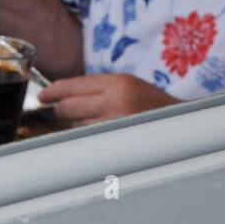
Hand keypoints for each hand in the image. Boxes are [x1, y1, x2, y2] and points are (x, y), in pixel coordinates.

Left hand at [37, 73, 177, 125]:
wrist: (182, 125)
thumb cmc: (152, 105)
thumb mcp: (128, 85)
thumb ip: (97, 88)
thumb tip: (62, 95)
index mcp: (117, 82)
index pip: (71, 86)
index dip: (52, 92)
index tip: (42, 96)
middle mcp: (115, 101)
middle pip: (67, 107)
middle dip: (61, 109)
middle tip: (62, 110)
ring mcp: (116, 123)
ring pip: (76, 125)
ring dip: (77, 124)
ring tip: (96, 121)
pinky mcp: (117, 141)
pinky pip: (89, 138)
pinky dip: (88, 136)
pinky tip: (100, 133)